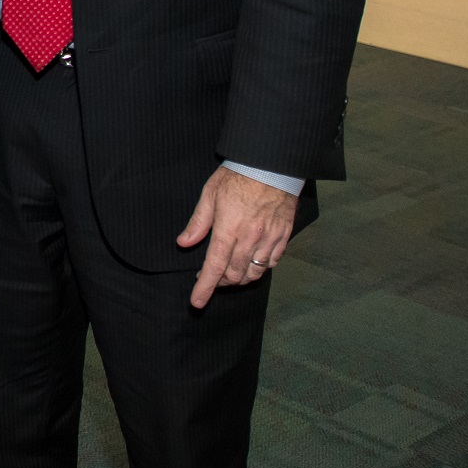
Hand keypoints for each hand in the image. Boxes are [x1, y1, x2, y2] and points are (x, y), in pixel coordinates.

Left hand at [178, 165, 297, 308]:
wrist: (271, 165)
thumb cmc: (238, 176)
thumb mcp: (210, 194)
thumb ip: (198, 222)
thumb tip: (183, 243)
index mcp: (228, 229)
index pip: (214, 266)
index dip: (204, 287)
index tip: (197, 302)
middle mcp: (250, 238)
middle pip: (234, 274)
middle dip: (220, 283)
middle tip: (211, 279)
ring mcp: (269, 238)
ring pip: (254, 272)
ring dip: (240, 279)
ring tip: (230, 274)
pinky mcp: (283, 236)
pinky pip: (272, 262)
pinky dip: (260, 269)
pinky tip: (252, 264)